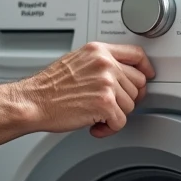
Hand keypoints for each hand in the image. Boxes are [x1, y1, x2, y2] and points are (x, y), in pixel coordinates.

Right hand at [0, 42, 154, 146]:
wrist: (33, 101)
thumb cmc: (49, 87)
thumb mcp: (76, 62)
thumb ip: (99, 63)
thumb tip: (120, 75)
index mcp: (98, 51)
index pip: (136, 54)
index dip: (145, 68)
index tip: (147, 75)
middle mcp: (105, 64)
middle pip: (137, 84)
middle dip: (125, 98)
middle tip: (109, 106)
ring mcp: (106, 83)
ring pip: (130, 105)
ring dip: (115, 115)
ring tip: (95, 115)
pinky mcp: (105, 103)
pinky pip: (120, 122)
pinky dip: (108, 129)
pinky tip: (94, 125)